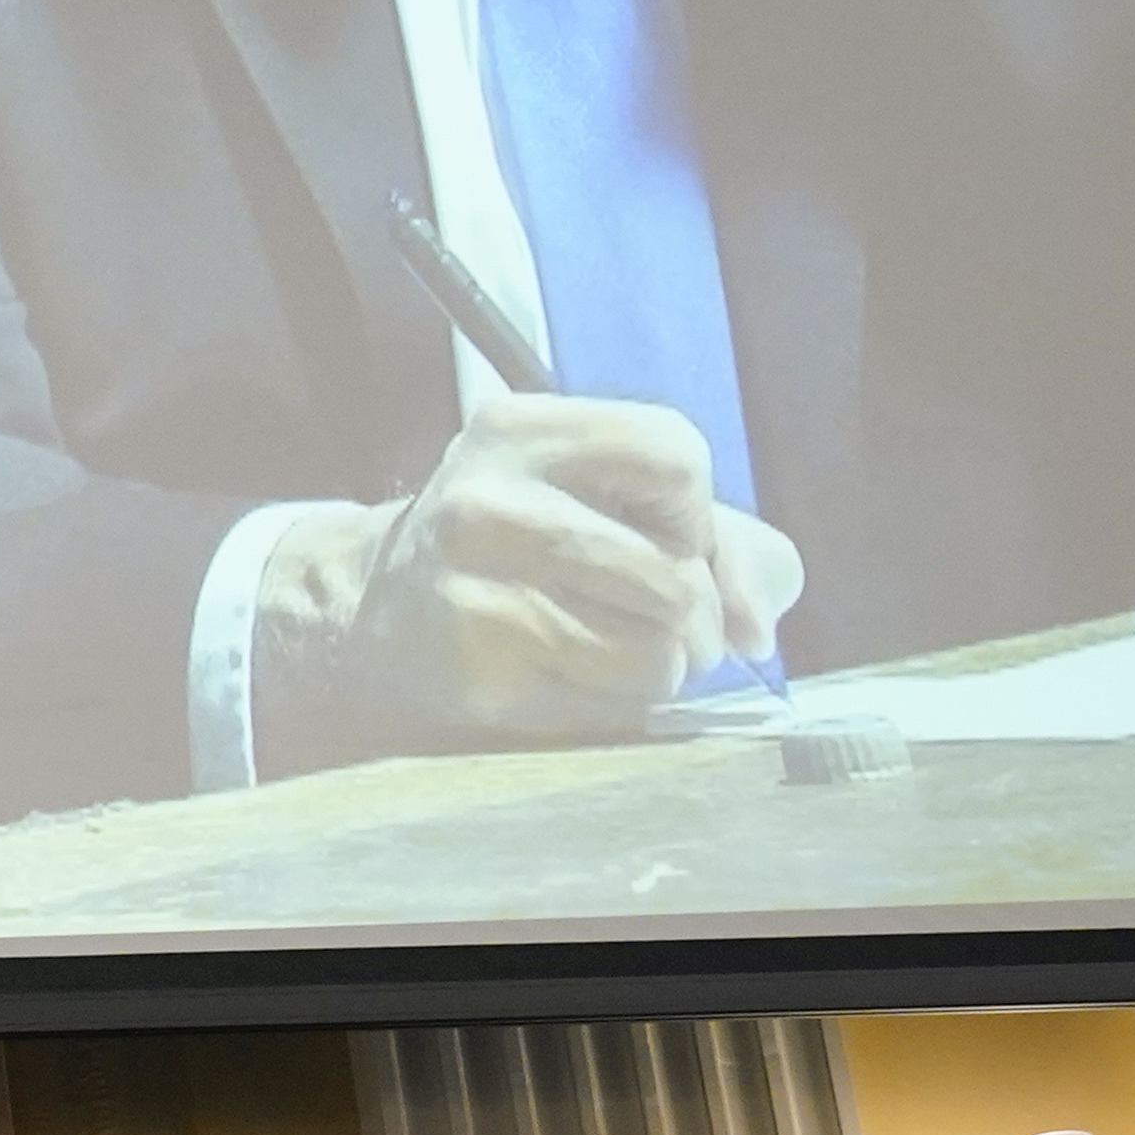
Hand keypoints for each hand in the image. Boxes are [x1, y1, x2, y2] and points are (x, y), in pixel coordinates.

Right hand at [259, 392, 805, 764]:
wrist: (380, 606)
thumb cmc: (523, 543)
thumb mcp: (600, 496)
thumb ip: (715, 539)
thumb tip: (755, 627)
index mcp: (522, 430)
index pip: (677, 457)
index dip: (700, 515)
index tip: (672, 537)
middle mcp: (487, 502)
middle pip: (674, 574)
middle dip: (693, 612)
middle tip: (657, 615)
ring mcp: (474, 591)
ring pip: (655, 651)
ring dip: (664, 666)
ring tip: (620, 647)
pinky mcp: (475, 672)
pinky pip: (613, 705)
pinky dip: (621, 702)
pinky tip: (576, 677)